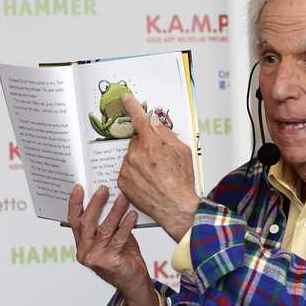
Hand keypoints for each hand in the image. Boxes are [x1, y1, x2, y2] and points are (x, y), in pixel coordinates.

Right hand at [67, 185, 148, 296]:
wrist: (133, 282)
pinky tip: (132, 215)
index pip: (74, 221)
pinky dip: (125, 226)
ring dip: (114, 212)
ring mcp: (95, 258)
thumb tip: (113, 196)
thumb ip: (109, 222)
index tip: (79, 187)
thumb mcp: (112, 237)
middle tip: (104, 188)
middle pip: (86, 224)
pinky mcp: (108, 263)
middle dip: (95, 204)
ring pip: (103, 230)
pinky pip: (117, 240)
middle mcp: (84, 251)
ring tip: (123, 198)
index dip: (75, 203)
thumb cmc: (123, 257)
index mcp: (82, 244)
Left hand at [117, 93, 199, 240]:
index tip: (126, 98)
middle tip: (160, 160)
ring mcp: (127, 169)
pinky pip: (127, 171)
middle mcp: (135, 155)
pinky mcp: (123, 181)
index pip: (139, 119)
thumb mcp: (182, 152)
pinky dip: (135, 174)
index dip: (132, 106)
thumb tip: (156, 123)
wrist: (175, 208)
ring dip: (140, 161)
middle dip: (146, 146)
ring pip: (131, 156)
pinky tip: (147, 181)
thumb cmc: (181, 182)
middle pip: (137, 142)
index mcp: (151, 144)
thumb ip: (167, 134)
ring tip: (155, 175)